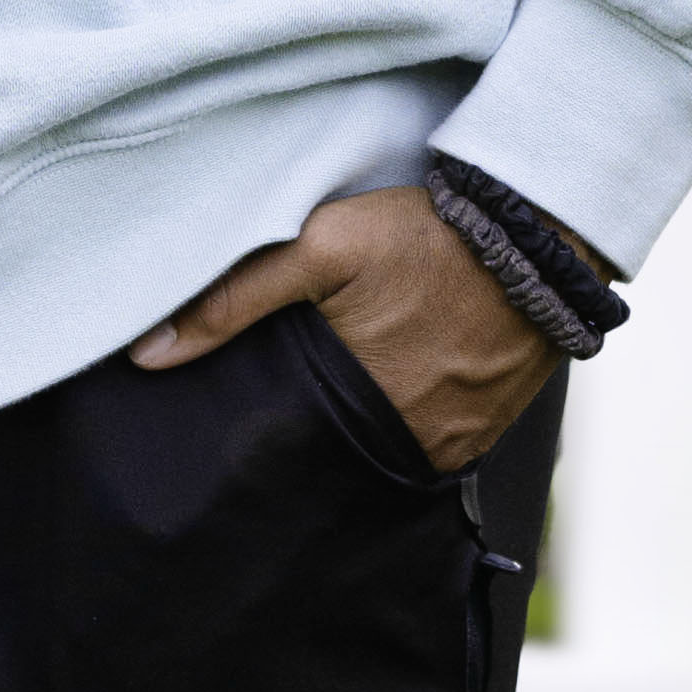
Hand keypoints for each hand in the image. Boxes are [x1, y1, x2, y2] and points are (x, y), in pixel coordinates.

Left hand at [131, 179, 550, 469]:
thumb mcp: (323, 247)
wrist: (543, 233)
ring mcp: (458, 443)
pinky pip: (435, 441)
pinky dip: (409, 421)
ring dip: (362, 428)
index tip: (233, 433)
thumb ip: (234, 298)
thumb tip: (147, 353)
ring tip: (344, 392)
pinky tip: (396, 385)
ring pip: (385, 452)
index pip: (288, 454)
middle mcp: (413, 445)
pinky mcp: (490, 427)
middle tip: (288, 406)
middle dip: (309, 439)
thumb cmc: (429, 236)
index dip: (262, 442)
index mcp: (363, 410)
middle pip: (336, 458)